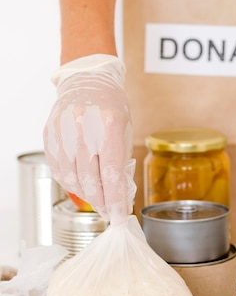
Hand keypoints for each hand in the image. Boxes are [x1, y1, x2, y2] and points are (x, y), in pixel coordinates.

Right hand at [43, 55, 135, 224]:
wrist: (86, 79)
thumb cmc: (110, 104)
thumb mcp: (124, 128)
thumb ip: (121, 159)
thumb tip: (119, 194)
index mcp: (109, 126)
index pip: (112, 173)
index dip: (116, 200)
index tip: (120, 216)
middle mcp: (84, 129)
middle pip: (91, 179)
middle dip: (102, 202)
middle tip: (110, 212)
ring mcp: (64, 131)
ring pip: (72, 178)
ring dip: (85, 195)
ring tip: (97, 201)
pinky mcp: (50, 134)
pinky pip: (58, 168)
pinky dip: (69, 182)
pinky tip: (79, 186)